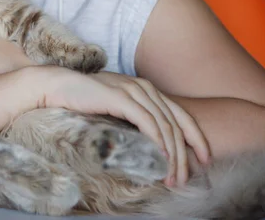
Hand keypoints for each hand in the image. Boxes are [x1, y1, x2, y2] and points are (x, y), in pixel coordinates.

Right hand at [42, 68, 210, 185]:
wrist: (59, 86)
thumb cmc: (84, 99)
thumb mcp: (115, 109)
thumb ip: (132, 120)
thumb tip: (147, 146)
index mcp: (146, 90)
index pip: (180, 115)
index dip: (196, 138)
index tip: (204, 160)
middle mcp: (144, 88)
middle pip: (176, 122)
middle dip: (185, 153)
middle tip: (185, 178)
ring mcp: (133, 90)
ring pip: (164, 125)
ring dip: (172, 153)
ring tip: (172, 175)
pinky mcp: (120, 97)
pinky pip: (146, 121)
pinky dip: (157, 140)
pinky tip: (160, 156)